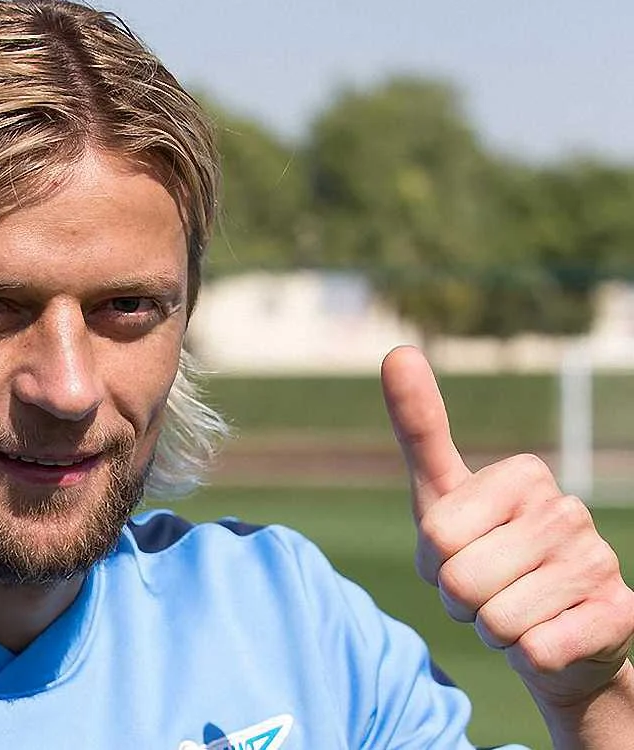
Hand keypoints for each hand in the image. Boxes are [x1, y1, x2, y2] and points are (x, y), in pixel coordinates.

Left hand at [381, 345, 633, 708]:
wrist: (556, 636)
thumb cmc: (487, 558)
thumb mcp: (442, 497)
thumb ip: (420, 429)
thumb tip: (397, 351)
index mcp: (522, 475)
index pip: (435, 534)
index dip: (433, 562)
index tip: (460, 553)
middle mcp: (567, 509)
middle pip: (459, 579)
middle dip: (460, 601)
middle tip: (489, 592)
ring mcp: (598, 561)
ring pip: (495, 619)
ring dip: (492, 629)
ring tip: (517, 612)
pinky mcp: (619, 615)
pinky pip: (534, 651)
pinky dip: (526, 658)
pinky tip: (549, 638)